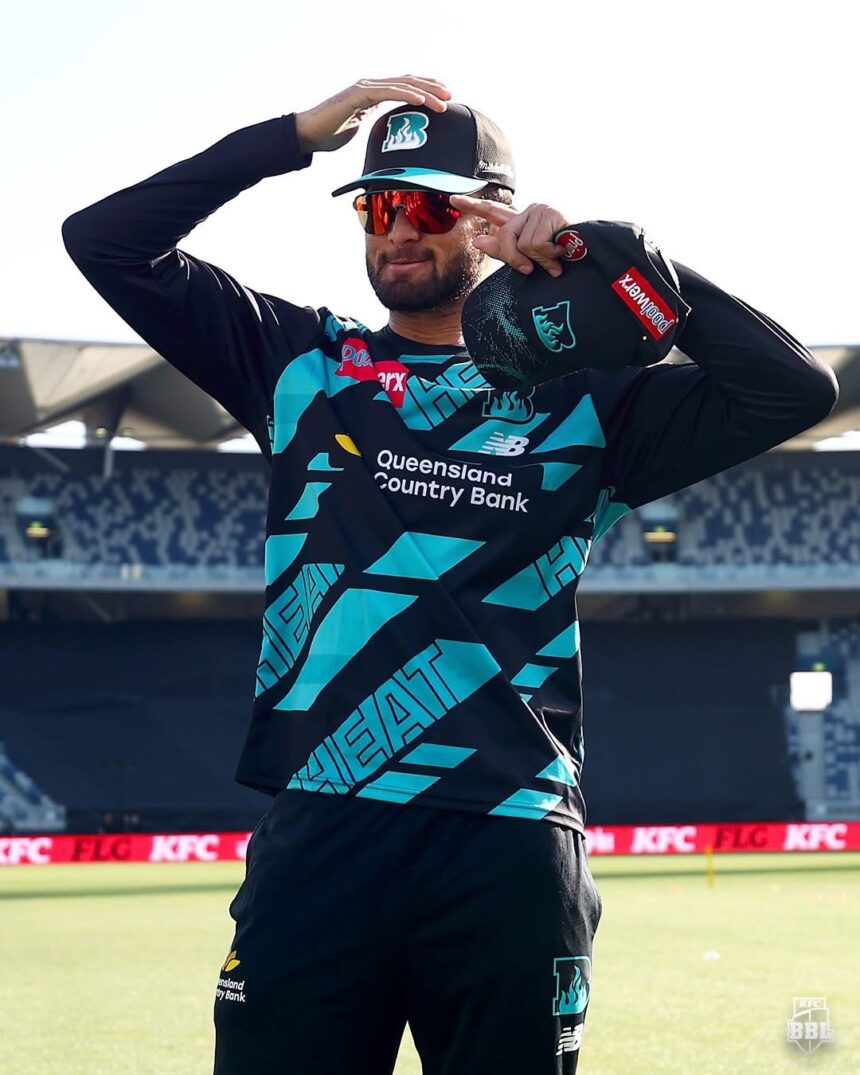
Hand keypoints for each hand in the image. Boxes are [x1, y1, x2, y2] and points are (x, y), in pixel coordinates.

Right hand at [295, 75, 451, 153]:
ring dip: (425, 93)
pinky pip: (388, 92)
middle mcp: (370, 85)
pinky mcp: (359, 93)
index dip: (424, 89)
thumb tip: (390, 142)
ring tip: (443, 102)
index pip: (403, 86)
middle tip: (451, 96)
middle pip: (407, 81)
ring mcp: (364, 86)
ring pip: (402, 85)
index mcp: (372, 93)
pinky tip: (422, 100)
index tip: (443, 96)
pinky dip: (406, 95)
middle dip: (431, 87)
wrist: (308, 134)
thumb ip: (376, 130)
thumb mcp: (362, 133)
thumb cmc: (330, 135)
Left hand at [449, 195, 569, 277]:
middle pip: (504, 235)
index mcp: (523, 224)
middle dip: (516, 258)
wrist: (591, 263)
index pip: (494, 212)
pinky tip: (562, 252)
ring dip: (539, 260)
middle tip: (534, 269)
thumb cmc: (563, 265)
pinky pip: (534, 244)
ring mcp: (541, 211)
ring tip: (556, 260)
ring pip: (521, 244)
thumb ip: (503, 251)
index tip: (452, 200)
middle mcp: (530, 213)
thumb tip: (477, 240)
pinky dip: (548, 257)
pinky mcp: (551, 214)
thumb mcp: (529, 261)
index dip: (472, 206)